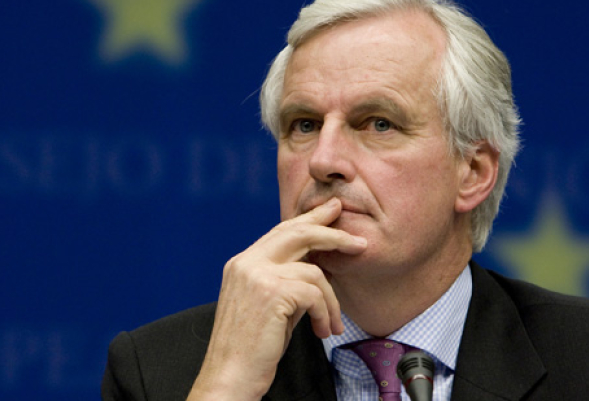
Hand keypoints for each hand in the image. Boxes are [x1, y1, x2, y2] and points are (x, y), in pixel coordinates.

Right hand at [187, 198, 366, 400]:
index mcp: (242, 263)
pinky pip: (314, 294)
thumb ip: (286, 280)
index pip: (281, 231)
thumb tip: (318, 266)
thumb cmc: (252, 347)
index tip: (332, 212)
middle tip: (359, 243)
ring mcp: (257, 275)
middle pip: (298, 233)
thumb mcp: (268, 304)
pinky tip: (323, 331)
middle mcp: (246, 263)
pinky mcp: (271, 293)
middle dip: (333, 235)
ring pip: (314, 271)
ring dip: (332, 300)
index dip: (310, 219)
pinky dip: (325, 314)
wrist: (230, 376)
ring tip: (332, 323)